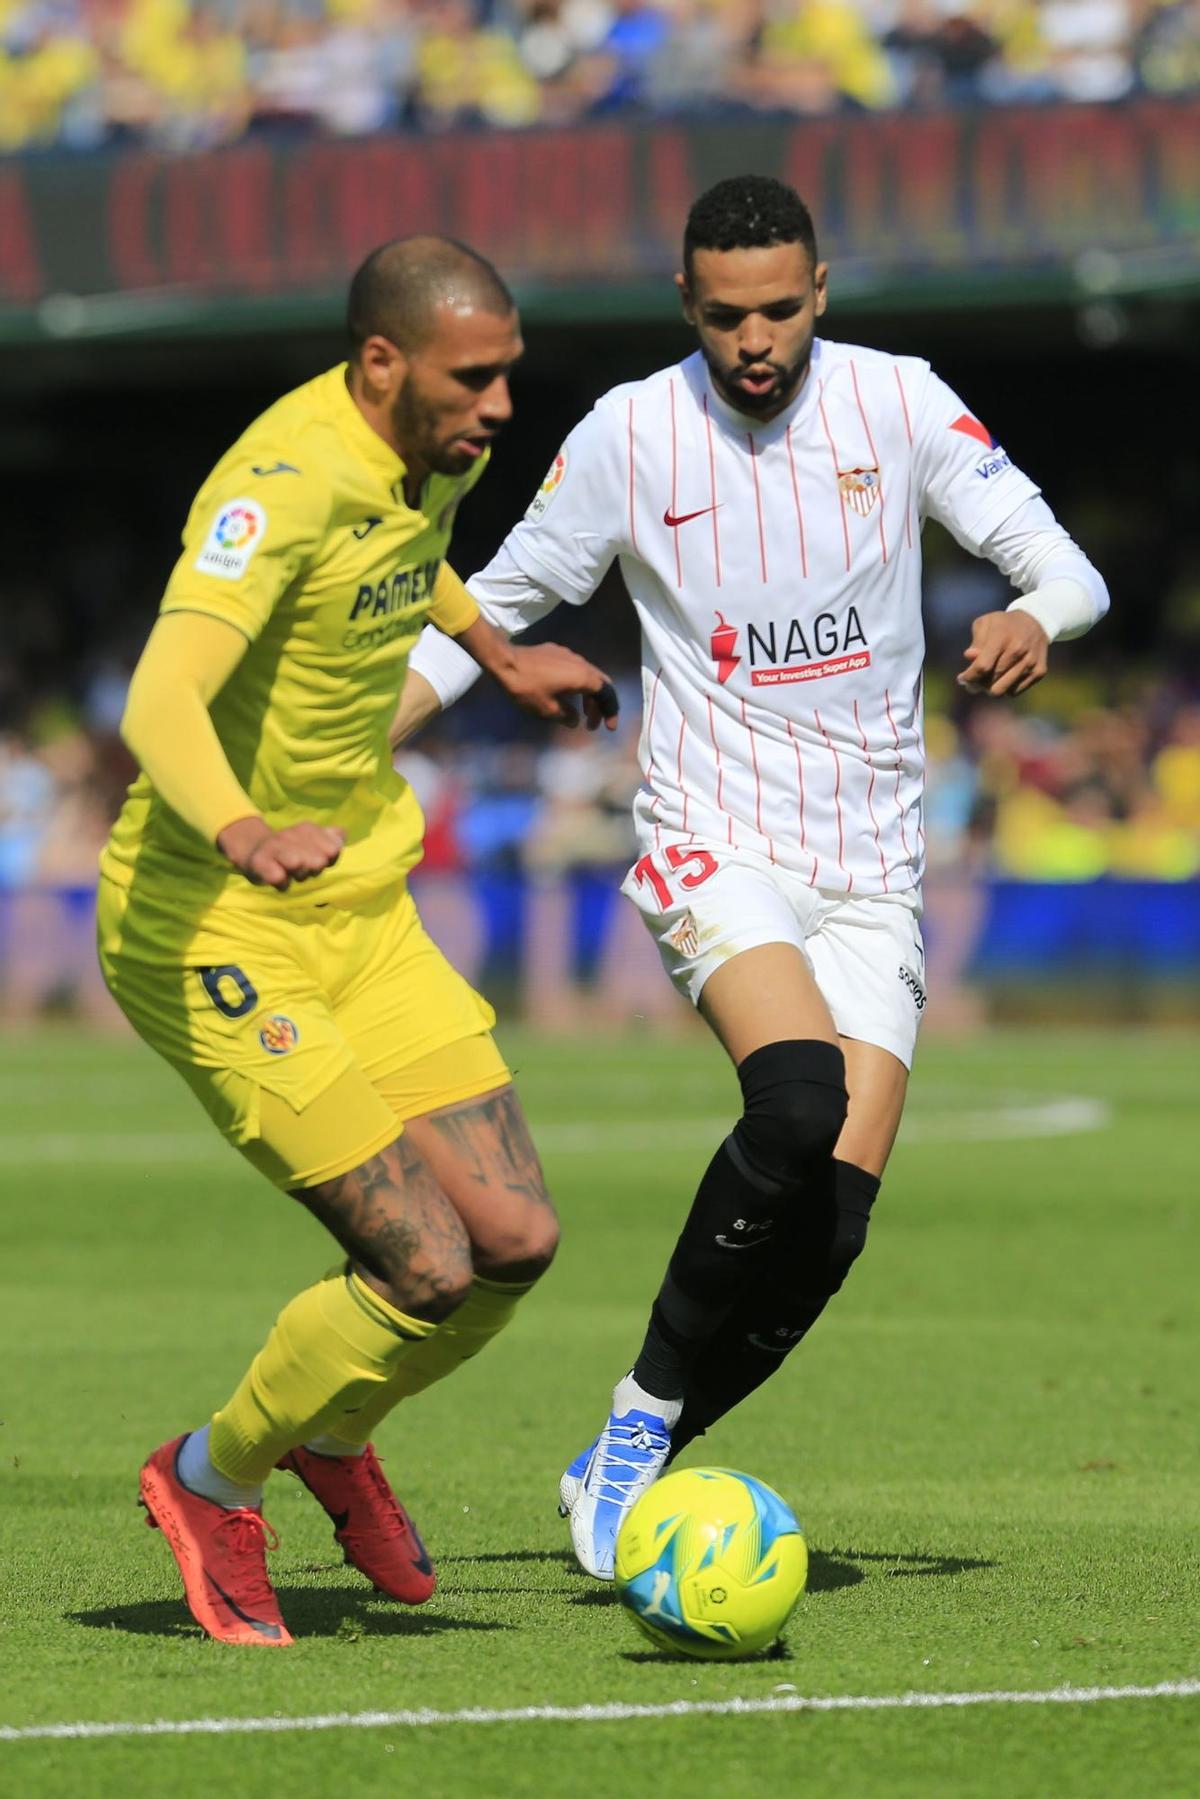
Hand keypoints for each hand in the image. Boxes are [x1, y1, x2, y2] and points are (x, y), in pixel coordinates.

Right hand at [217, 815, 345, 889]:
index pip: (333, 849)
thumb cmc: (291, 850)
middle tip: (305, 869)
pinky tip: (281, 880)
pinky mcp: (260, 862)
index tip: (322, 861)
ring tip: (294, 874)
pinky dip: (282, 883)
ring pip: (297, 864)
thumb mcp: (313, 841)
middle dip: (315, 870)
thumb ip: (332, 838)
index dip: (330, 860)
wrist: (255, 850)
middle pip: (318, 861)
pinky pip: (277, 877)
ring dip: (300, 874)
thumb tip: (343, 833)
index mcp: (307, 829)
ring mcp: (275, 847)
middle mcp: (291, 835)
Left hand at [496, 642, 619, 730]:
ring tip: (581, 714)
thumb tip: (575, 720)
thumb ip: (567, 716)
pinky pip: (575, 670)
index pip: (607, 694)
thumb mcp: (548, 709)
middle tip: (593, 724)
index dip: (611, 712)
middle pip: (601, 684)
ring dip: (588, 696)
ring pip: (588, 676)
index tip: (608, 728)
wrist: (504, 660)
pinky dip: (577, 685)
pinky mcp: (556, 652)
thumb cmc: (527, 687)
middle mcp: (581, 663)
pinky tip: (565, 695)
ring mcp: (569, 655)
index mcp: (583, 676)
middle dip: (600, 705)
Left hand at [958, 610, 1049, 697]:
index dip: (969, 677)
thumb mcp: (986, 623)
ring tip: (986, 680)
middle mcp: (1018, 650)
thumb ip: (976, 642)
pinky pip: (1014, 692)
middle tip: (973, 680)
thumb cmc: (1003, 624)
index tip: (962, 678)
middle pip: (990, 682)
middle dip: (977, 684)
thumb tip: (969, 657)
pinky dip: (1005, 688)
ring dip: (990, 688)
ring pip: (1002, 691)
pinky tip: (1003, 677)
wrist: (1036, 621)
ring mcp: (1030, 662)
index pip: (982, 666)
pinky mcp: (1039, 671)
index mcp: (1002, 636)